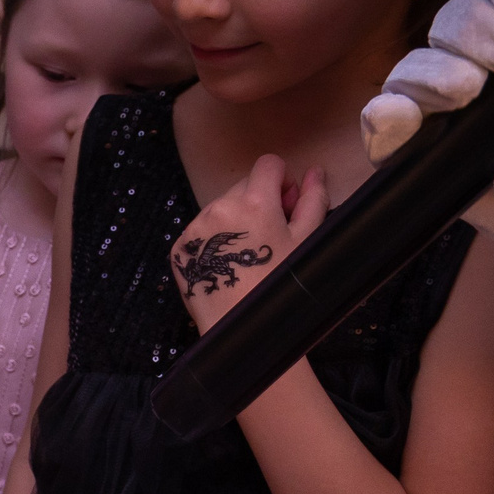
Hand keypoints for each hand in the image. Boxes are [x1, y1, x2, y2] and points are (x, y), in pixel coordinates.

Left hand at [171, 155, 326, 337]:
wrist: (240, 329)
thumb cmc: (277, 286)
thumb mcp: (306, 241)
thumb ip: (313, 199)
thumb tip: (314, 172)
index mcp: (254, 201)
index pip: (268, 163)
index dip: (282, 182)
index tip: (285, 206)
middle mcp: (219, 208)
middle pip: (244, 186)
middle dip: (259, 202)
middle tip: (270, 237)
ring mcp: (195, 228)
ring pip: (221, 207)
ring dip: (236, 221)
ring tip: (247, 256)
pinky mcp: (179, 247)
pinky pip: (201, 230)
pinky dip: (214, 240)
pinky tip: (227, 265)